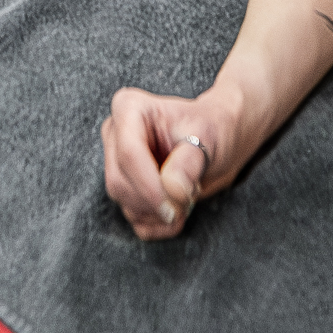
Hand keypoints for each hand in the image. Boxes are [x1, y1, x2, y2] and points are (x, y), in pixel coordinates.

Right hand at [99, 87, 240, 239]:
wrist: (217, 142)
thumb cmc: (211, 129)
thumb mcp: (207, 136)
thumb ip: (188, 162)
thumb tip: (172, 189)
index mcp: (129, 108)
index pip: (128, 154)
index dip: (152, 185)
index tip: (180, 200)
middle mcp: (115, 135)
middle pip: (120, 182)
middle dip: (158, 200)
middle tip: (191, 197)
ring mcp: (115, 164)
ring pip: (125, 202)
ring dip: (161, 212)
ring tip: (188, 195)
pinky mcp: (124, 189)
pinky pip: (134, 219)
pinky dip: (160, 224)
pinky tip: (179, 211)